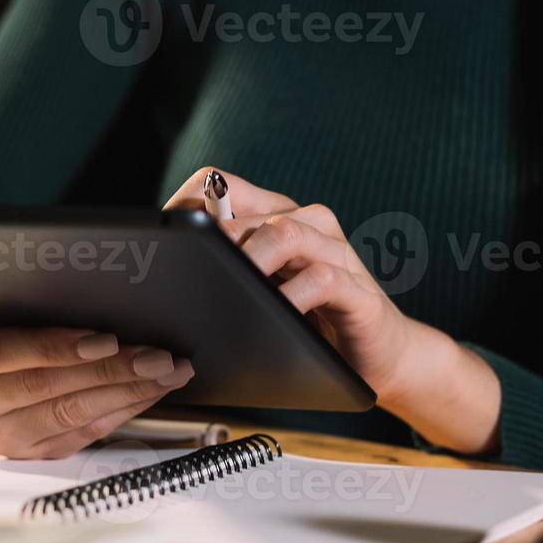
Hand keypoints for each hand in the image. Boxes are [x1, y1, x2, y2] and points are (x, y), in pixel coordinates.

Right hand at [0, 304, 193, 458]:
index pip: (6, 352)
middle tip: (157, 357)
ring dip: (127, 392)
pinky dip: (123, 410)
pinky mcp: (29, 455)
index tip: (106, 339)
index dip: (57, 346)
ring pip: (71, 415)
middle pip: (47, 388)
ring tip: (166, 373)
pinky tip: (149, 392)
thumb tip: (95, 296)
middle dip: (111, 371)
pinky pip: (84, 434)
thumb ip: (28, 309)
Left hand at [164, 167, 500, 452]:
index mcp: (279, 217)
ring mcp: (336, 253)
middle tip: (189, 277)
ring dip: (249, 260)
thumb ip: (225, 274)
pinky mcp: (358, 290)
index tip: (165, 245)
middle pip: (247, 212)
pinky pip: (322, 279)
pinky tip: (276, 314)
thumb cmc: (312, 325)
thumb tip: (162, 280)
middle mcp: (309, 224)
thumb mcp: (261, 294)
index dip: (187, 205)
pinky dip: (292, 295)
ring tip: (229, 289)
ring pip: (285, 232)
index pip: (222, 185)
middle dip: (212, 244)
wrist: (380, 358)